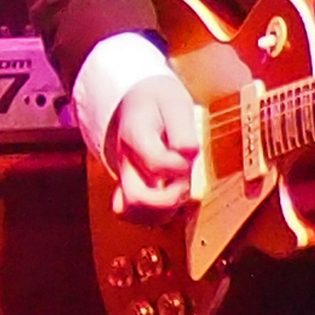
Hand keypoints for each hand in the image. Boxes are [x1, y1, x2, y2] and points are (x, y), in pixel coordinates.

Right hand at [105, 73, 199, 221]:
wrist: (135, 99)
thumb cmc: (158, 101)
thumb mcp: (174, 102)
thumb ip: (182, 129)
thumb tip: (188, 155)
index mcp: (135, 135)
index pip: (157, 163)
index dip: (179, 165)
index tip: (189, 152)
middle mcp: (126, 161)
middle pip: (137, 198)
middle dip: (170, 198)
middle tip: (184, 183)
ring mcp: (126, 177)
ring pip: (134, 213)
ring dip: (164, 211)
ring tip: (178, 192)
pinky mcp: (131, 187)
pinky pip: (134, 215)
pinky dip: (155, 215)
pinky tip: (171, 200)